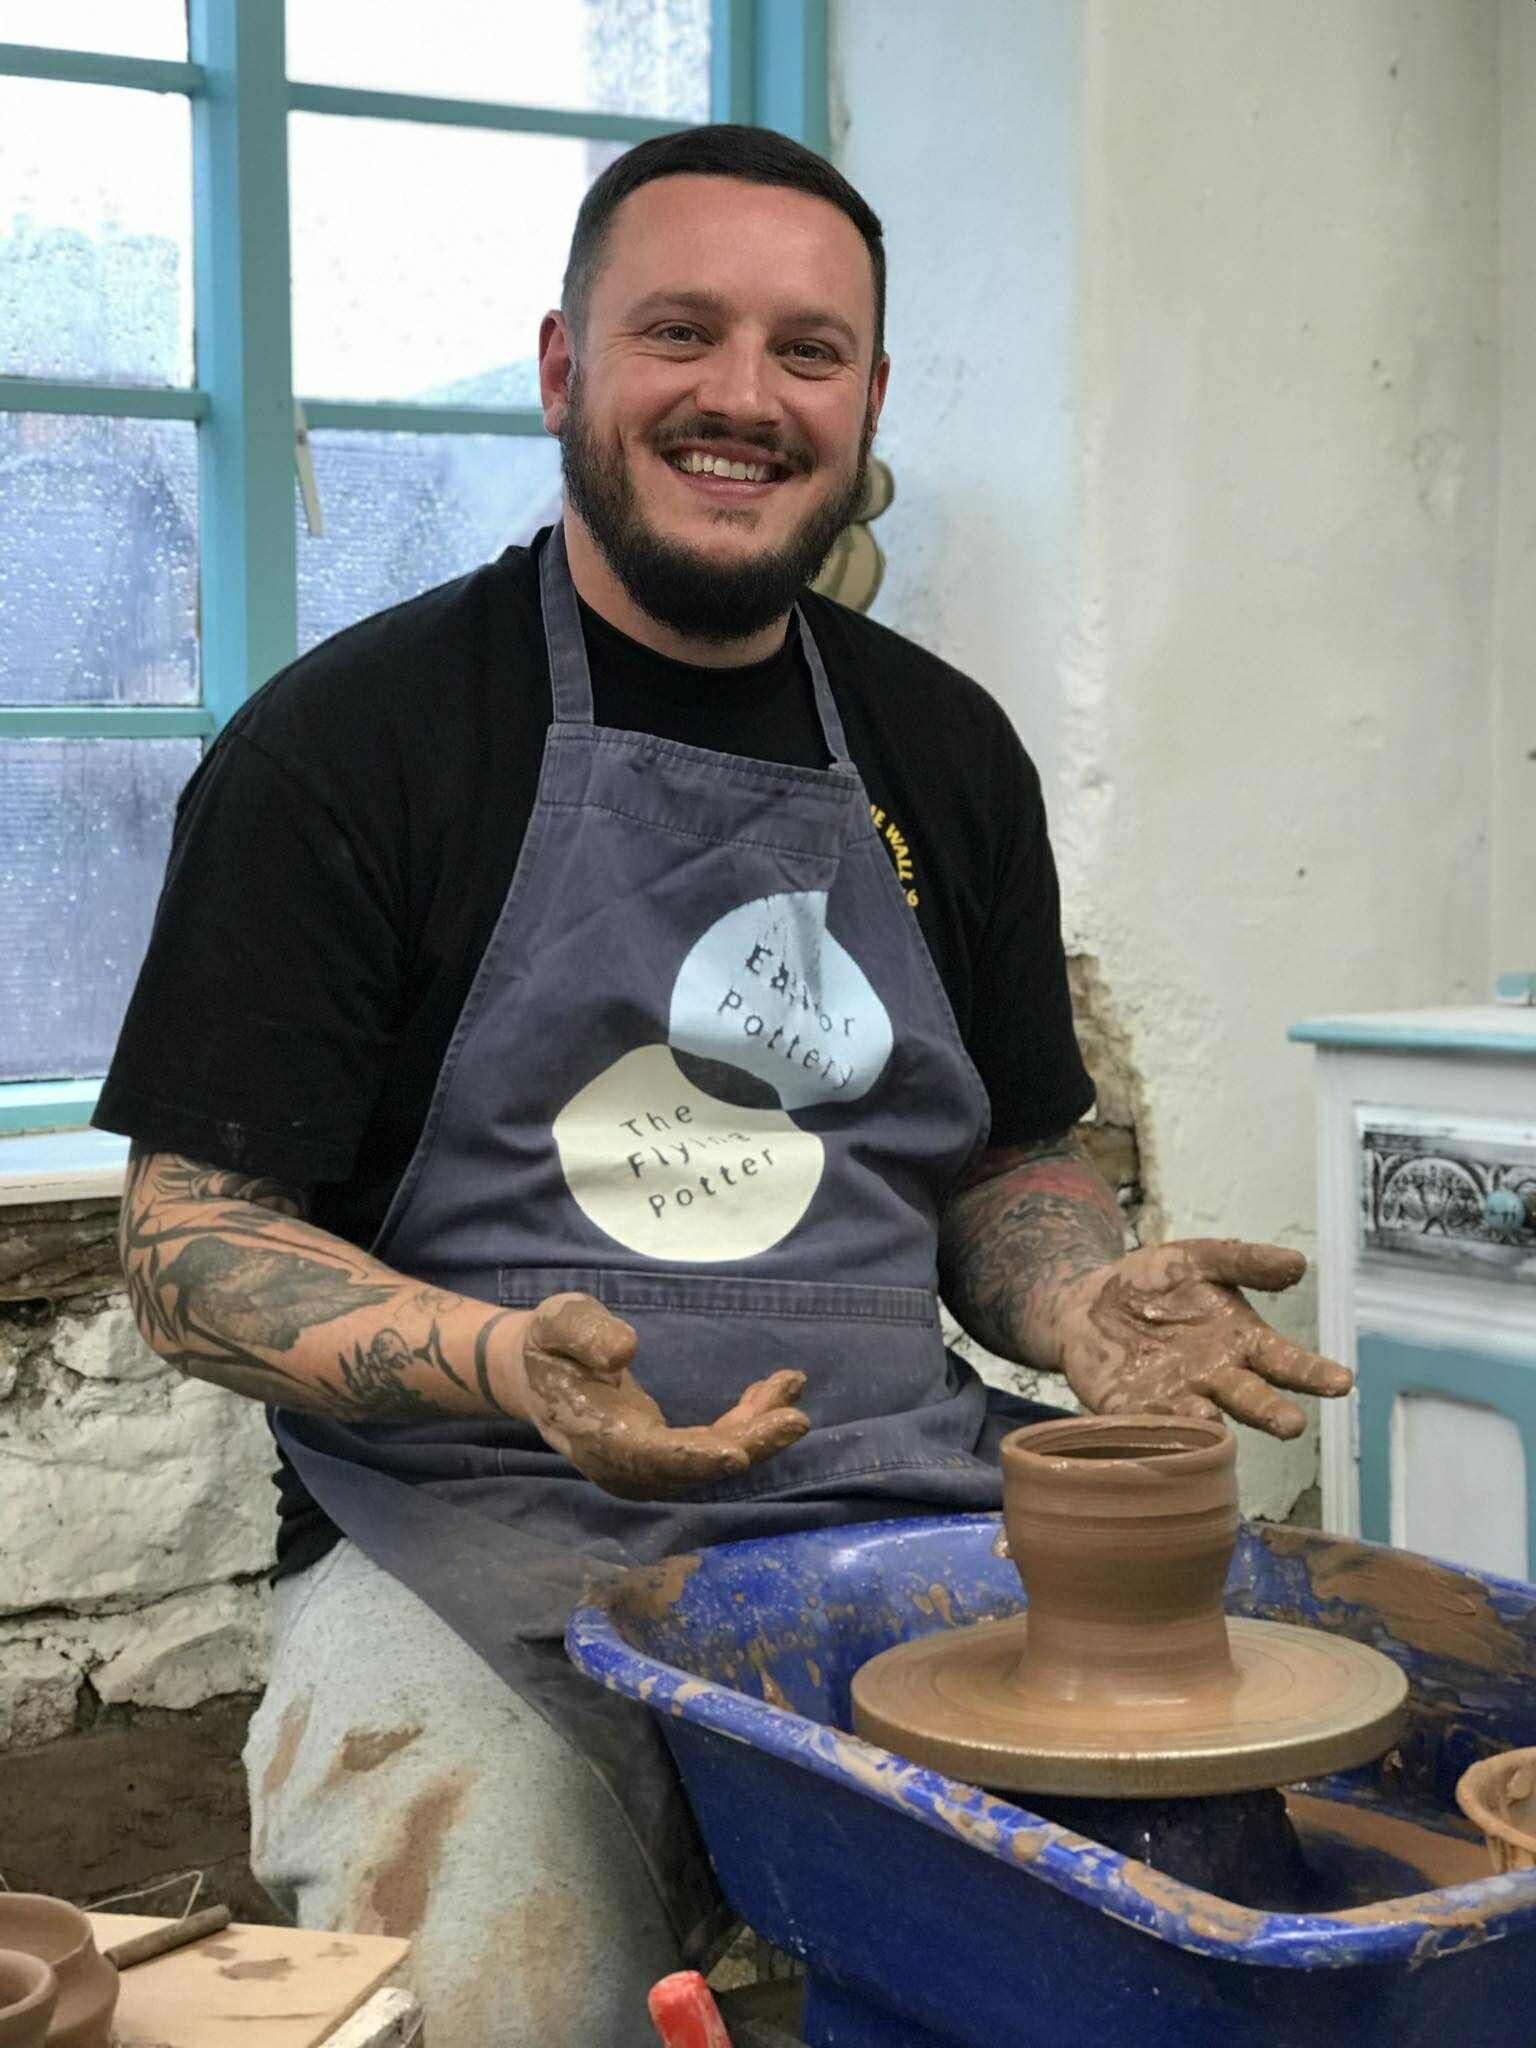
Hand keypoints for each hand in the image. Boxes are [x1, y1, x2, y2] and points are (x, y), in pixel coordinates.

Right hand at [520, 1293, 810, 1500]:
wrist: (535, 1373)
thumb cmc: (549, 1343)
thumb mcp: (557, 1322)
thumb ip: (585, 1335)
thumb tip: (624, 1354)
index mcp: (596, 1436)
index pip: (651, 1458)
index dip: (697, 1459)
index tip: (740, 1453)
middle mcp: (624, 1464)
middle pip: (694, 1467)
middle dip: (749, 1443)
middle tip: (796, 1416)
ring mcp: (644, 1466)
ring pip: (709, 1460)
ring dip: (755, 1430)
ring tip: (790, 1386)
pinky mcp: (661, 1455)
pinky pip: (709, 1449)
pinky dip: (743, 1425)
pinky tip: (768, 1394)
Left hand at [1052, 1239, 1351, 1438]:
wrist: (1091, 1298)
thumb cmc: (1159, 1281)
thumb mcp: (1202, 1258)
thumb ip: (1246, 1261)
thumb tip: (1298, 1263)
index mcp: (1241, 1343)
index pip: (1284, 1361)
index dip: (1312, 1373)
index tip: (1341, 1382)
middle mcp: (1215, 1378)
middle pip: (1249, 1399)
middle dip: (1270, 1411)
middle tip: (1292, 1425)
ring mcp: (1173, 1396)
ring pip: (1198, 1417)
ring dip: (1206, 1421)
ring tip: (1213, 1419)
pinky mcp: (1128, 1407)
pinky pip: (1142, 1418)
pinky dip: (1150, 1422)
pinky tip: (1156, 1420)